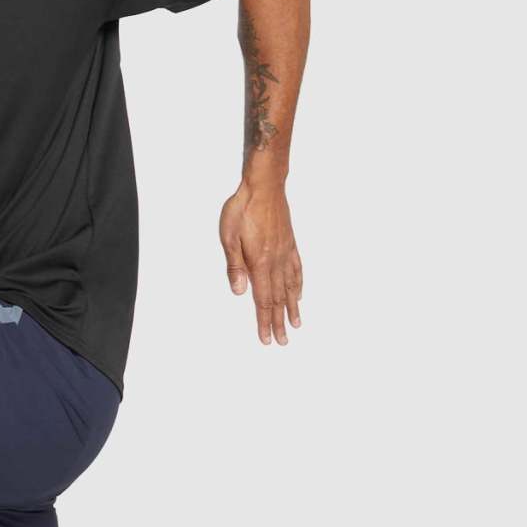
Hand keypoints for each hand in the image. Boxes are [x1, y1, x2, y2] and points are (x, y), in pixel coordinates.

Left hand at [219, 180, 302, 344]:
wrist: (264, 185)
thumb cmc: (242, 209)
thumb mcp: (228, 237)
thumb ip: (235, 266)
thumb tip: (239, 292)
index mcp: (259, 263)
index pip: (262, 300)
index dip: (264, 321)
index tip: (267, 339)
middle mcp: (276, 261)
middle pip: (277, 299)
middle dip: (278, 322)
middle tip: (283, 341)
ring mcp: (286, 253)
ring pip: (290, 287)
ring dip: (292, 308)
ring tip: (296, 324)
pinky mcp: (290, 243)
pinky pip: (297, 269)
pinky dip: (298, 285)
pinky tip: (299, 294)